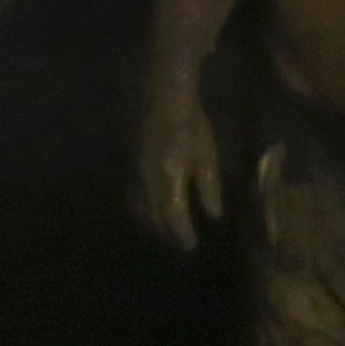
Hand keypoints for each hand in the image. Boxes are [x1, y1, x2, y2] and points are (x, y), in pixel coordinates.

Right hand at [131, 81, 224, 253]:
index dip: (182, 234)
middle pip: (155, 217)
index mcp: (169, 179)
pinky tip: (148, 213)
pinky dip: (140, 210)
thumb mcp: (207, 155)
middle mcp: (148, 181)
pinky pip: (132, 197)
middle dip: (167, 233)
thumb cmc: (192, 125)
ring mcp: (136, 174)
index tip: (191, 246)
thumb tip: (213, 215)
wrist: (163, 98)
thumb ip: (209, 187)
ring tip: (166, 233)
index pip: (174, 216)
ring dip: (153, 225)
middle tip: (181, 245)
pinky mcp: (131, 166)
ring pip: (141, 209)